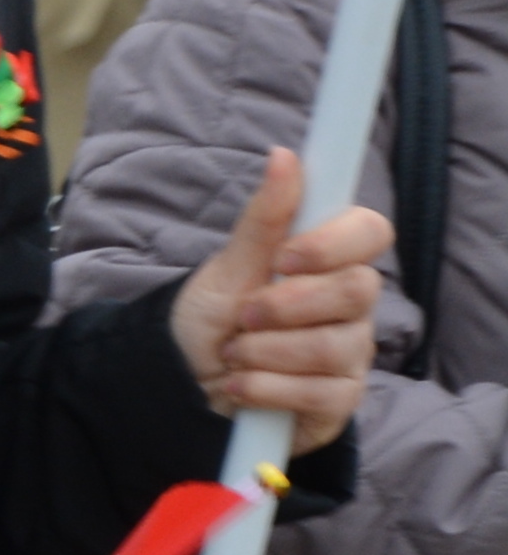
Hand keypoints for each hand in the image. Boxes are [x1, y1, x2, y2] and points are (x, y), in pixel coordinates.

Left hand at [172, 148, 393, 446]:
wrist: (184, 383)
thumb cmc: (212, 318)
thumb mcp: (227, 267)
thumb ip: (264, 218)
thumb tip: (284, 155)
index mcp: (328, 262)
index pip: (370, 231)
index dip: (333, 243)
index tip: (284, 257)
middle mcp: (350, 306)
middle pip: (357, 289)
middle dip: (286, 304)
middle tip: (243, 316)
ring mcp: (351, 353)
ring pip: (334, 346)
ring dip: (265, 352)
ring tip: (233, 354)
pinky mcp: (340, 400)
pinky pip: (322, 394)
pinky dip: (267, 388)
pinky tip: (240, 386)